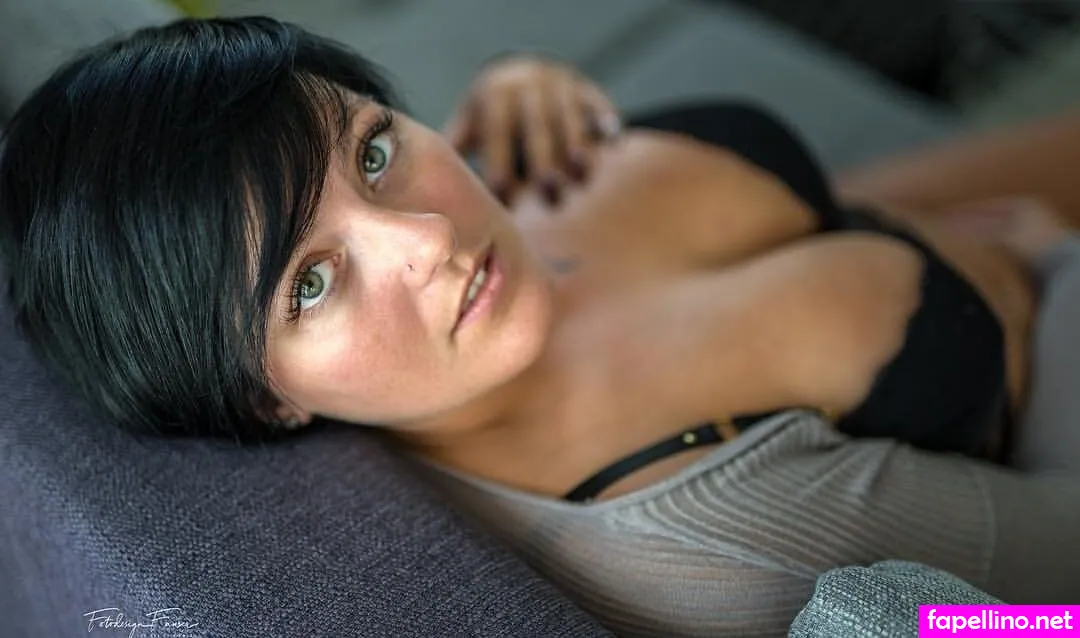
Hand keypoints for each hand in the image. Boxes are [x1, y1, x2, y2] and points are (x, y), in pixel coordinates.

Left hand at [442, 55, 620, 205]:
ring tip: (581, 179)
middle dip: (546, 166)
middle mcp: (527, 89)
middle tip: (552, 200)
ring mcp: (560, 87)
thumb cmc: (492, 113)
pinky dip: (607, 124)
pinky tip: (612, 144)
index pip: (498, 141)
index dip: (502, 172)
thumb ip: (457, 154)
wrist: (523, 68)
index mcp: (494, 99)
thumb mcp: (471, 122)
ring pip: (572, 122)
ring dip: (579, 151)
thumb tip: (430, 197)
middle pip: (539, 132)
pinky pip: (600, 106)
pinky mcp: (586, 90)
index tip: (506, 204)